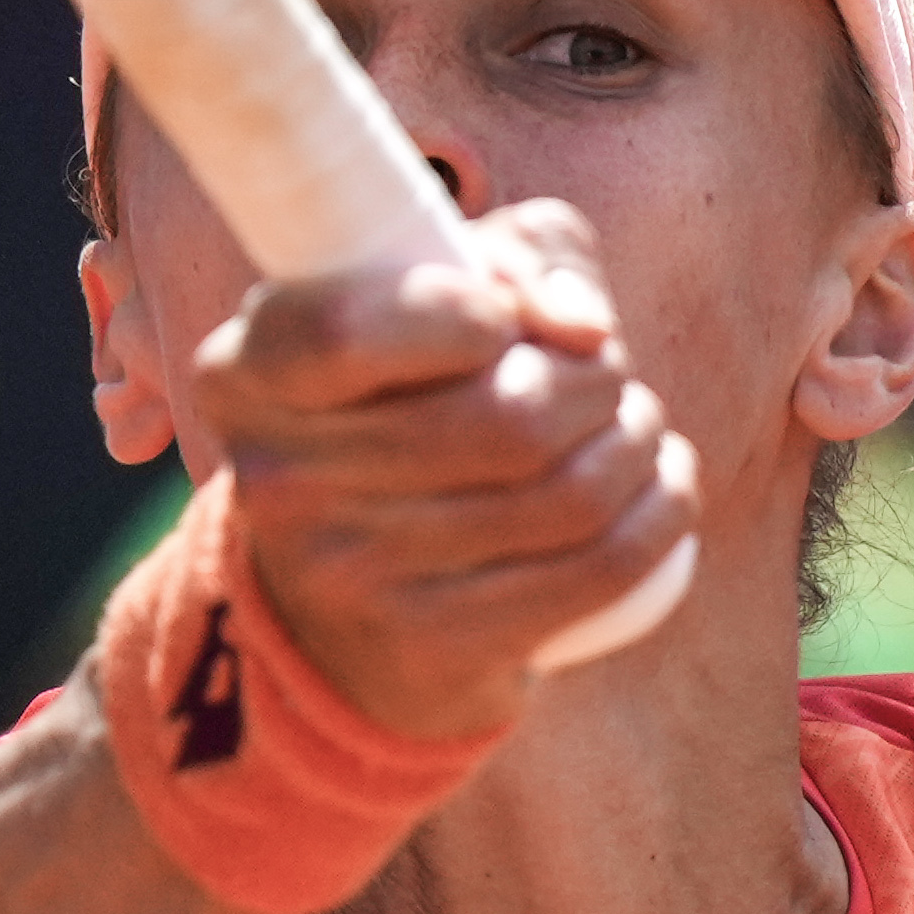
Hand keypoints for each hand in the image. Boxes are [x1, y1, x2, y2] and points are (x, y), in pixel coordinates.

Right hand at [169, 202, 698, 739]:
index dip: (459, 311)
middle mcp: (278, 483)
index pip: (346, 332)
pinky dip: (660, 512)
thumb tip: (584, 326)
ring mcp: (351, 581)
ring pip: (565, 494)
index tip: (505, 316)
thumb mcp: (436, 300)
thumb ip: (521, 262)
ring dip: (638, 439)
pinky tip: (666, 480)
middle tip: (607, 371)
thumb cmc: (407, 403)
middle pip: (502, 414)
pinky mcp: (430, 650)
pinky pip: (594, 572)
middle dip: (596, 378)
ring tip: (637, 422)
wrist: (352, 610)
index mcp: (247, 376)